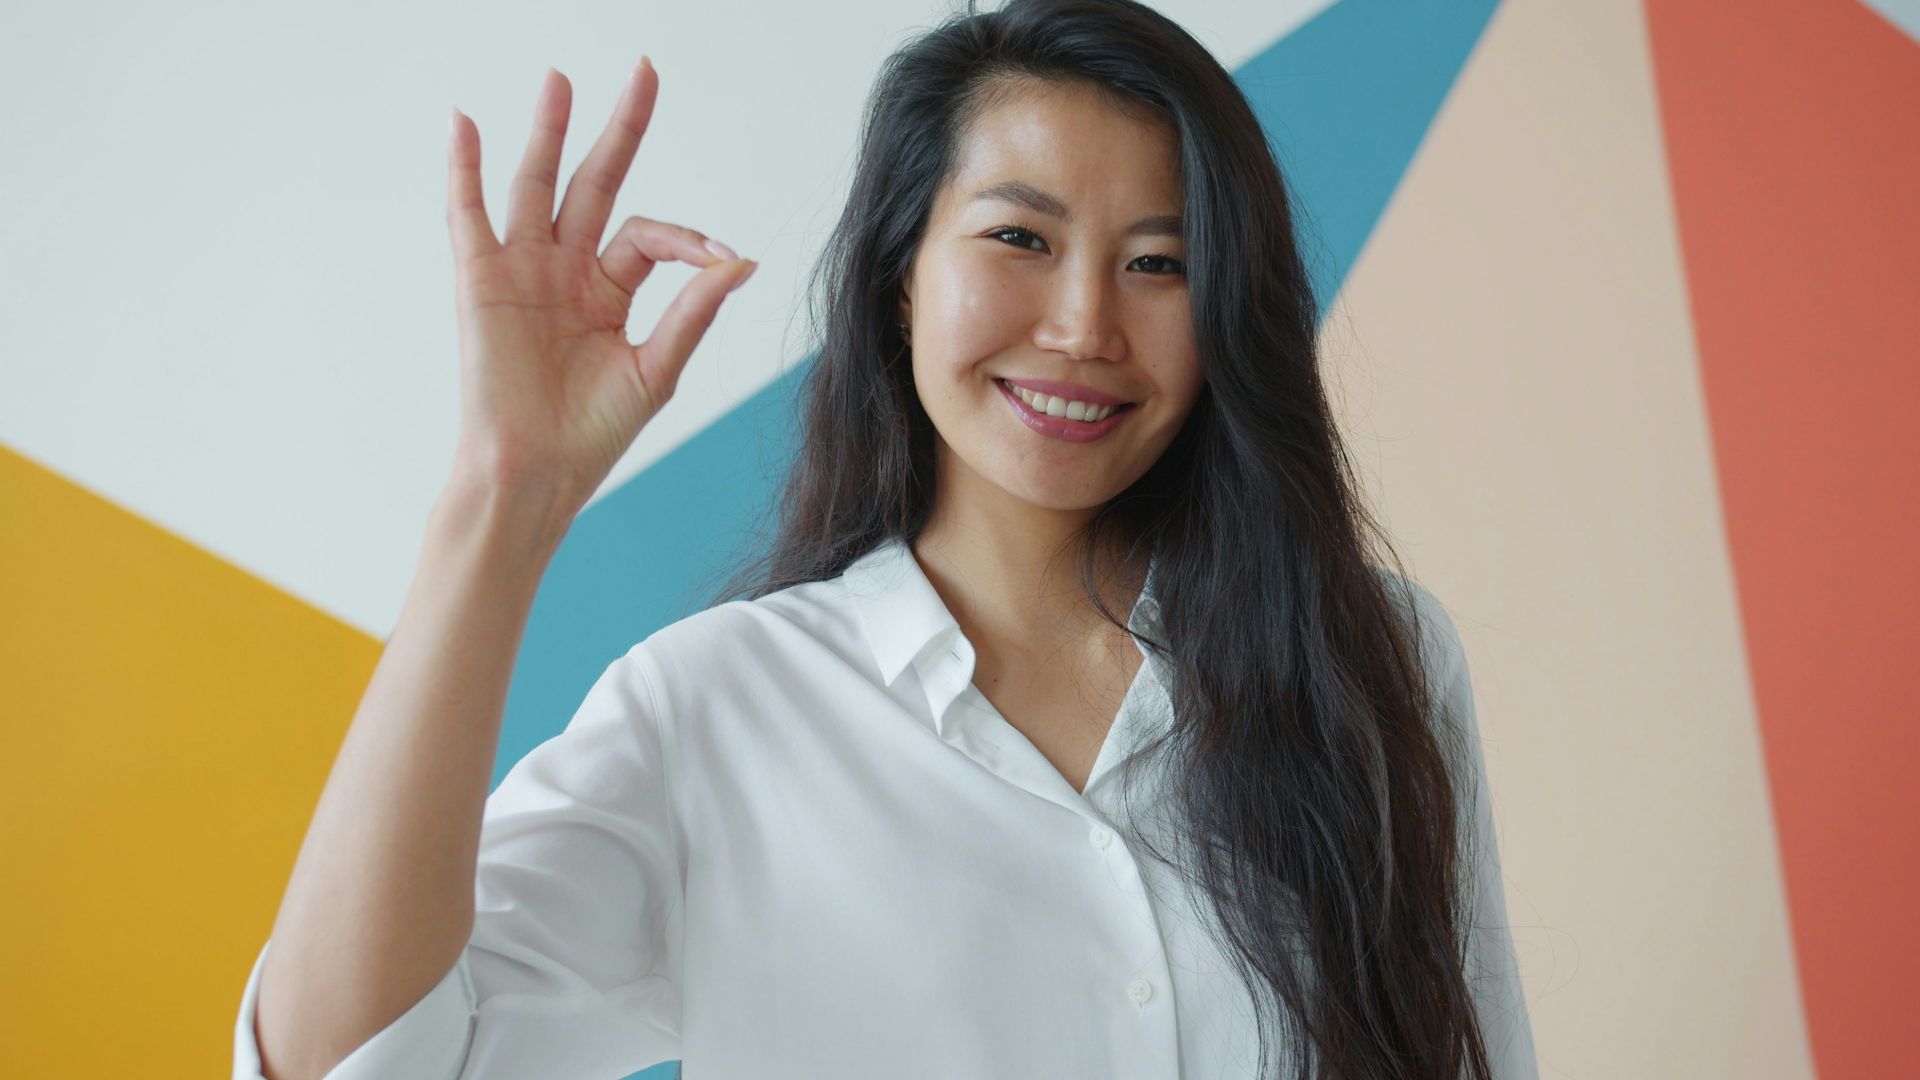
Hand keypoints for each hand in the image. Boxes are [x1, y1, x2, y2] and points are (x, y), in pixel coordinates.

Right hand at [444, 58, 755, 511]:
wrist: (536, 473)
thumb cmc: (592, 435)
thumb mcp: (657, 369)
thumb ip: (692, 311)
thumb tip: (739, 259)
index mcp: (609, 291)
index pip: (648, 236)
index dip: (685, 238)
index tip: (716, 255)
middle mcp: (566, 270)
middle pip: (595, 182)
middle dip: (619, 129)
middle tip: (643, 71)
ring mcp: (522, 270)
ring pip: (537, 185)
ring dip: (549, 132)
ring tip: (560, 79)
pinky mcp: (481, 281)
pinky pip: (468, 214)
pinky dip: (463, 169)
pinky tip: (464, 124)